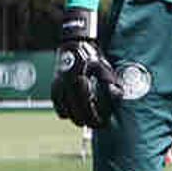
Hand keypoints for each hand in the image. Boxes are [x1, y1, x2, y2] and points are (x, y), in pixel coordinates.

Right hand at [50, 9, 120, 128]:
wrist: (74, 44)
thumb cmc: (93, 57)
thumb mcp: (105, 67)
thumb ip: (111, 82)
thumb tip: (117, 96)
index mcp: (79, 80)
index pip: (86, 105)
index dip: (94, 117)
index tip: (103, 124)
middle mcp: (66, 84)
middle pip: (74, 110)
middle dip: (85, 120)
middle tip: (95, 125)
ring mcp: (58, 84)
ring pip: (63, 108)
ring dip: (74, 117)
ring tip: (84, 122)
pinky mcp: (54, 84)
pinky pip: (56, 102)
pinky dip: (62, 110)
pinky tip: (69, 115)